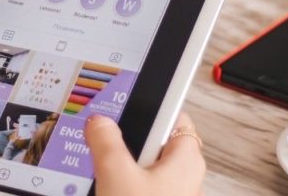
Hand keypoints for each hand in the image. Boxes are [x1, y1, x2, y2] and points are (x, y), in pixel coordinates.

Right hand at [86, 112, 205, 195]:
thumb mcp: (116, 176)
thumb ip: (107, 142)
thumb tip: (100, 122)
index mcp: (187, 159)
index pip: (174, 114)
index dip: (150, 106)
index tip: (126, 101)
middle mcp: (184, 175)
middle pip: (154, 141)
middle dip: (128, 139)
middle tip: (105, 140)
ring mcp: (171, 192)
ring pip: (143, 166)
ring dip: (122, 165)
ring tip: (102, 170)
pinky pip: (139, 185)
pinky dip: (123, 183)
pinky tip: (105, 188)